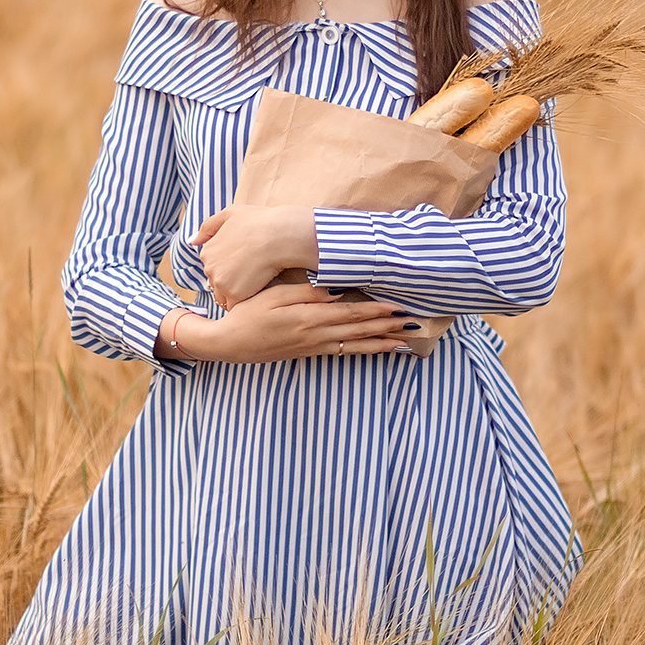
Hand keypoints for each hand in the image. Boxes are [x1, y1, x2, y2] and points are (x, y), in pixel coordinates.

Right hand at [157, 288, 419, 365]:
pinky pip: (345, 352)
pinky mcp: (311, 353)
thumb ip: (304, 293)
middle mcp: (315, 335)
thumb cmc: (248, 314)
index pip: (350, 313)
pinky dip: (365, 351)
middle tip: (414, 322)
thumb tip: (334, 291)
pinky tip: (380, 349)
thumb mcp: (272, 297)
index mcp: (307, 318)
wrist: (230, 344)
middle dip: (388, 326)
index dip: (376, 310)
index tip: (398, 306)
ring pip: (356, 343)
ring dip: (382, 342)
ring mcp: (314, 347)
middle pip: (359, 329)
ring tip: (407, 341)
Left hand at [193, 204, 319, 308]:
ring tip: (256, 284)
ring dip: (238, 294)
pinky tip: (258, 292)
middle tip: (254, 274)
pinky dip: (246, 302)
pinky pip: (236, 306)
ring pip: (226, 297)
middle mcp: (209, 268)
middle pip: (218, 284)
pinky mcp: (234, 295)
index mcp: (207, 251)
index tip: (246, 265)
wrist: (279, 236)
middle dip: (233, 283)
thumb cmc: (260, 221)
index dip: (231, 268)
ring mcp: (220, 283)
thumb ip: (209, 227)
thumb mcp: (230, 214)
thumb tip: (192, 240)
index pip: (215, 268)